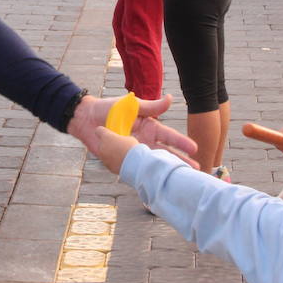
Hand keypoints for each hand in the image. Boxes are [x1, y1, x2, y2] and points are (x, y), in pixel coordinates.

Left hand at [68, 94, 197, 169]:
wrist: (86, 118)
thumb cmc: (110, 109)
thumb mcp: (132, 106)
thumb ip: (151, 107)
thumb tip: (170, 98)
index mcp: (150, 128)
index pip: (169, 137)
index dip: (181, 143)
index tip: (194, 149)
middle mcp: (145, 142)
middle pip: (165, 154)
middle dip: (180, 162)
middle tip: (196, 171)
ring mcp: (135, 152)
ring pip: (153, 164)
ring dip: (165, 172)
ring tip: (179, 181)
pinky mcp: (123, 161)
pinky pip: (136, 169)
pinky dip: (145, 177)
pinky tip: (155, 184)